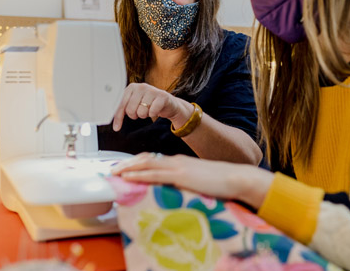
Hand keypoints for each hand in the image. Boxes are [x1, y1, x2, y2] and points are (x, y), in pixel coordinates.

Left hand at [110, 153, 274, 208]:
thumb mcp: (197, 181)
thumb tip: (173, 191)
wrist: (235, 177)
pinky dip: (140, 174)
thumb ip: (184, 183)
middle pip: (146, 158)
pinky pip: (155, 173)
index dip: (137, 162)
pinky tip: (130, 177)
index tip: (125, 167)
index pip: (153, 159)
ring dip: (128, 167)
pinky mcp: (181, 174)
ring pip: (147, 163)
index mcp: (180, 162)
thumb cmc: (220, 182)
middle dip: (127, 163)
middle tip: (113, 169)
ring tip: (115, 172)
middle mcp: (176, 161)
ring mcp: (178, 166)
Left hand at [112, 83, 191, 130]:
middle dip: (135, 115)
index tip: (116, 127)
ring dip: (145, 115)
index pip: (121, 104)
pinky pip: (152, 112)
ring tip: (149, 109)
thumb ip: (123, 110)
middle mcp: (141, 86)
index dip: (118, 117)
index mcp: (131, 87)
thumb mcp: (134, 104)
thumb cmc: (149, 103)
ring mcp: (152, 90)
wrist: (168, 103)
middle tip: (140, 111)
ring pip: (141, 112)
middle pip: (130, 110)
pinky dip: (153, 114)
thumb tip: (115, 125)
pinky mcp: (162, 96)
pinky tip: (155, 110)